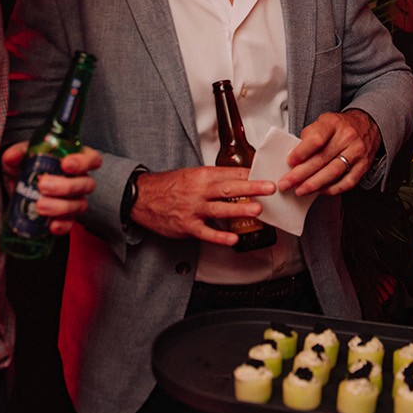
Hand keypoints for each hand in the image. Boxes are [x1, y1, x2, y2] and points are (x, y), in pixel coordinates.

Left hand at [0, 143, 101, 235]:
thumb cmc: (26, 166)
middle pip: (86, 183)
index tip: (65, 164)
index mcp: (74, 160)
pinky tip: (51, 225)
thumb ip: (18, 153)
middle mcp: (79, 180)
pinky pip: (70, 223)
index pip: (91, 158)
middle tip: (43, 185)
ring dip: (61, 206)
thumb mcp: (20, 156)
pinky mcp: (66, 217)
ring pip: (80, 204)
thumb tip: (13, 157)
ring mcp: (75, 200)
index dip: (83, 162)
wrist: (18, 188)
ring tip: (40, 205)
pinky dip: (62, 225)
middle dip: (65, 186)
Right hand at [130, 167, 275, 245]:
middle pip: (229, 188)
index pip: (230, 173)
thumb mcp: (191, 175)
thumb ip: (214, 179)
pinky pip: (205, 232)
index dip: (250, 175)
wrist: (141, 197)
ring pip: (219, 209)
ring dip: (239, 209)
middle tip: (270, 187)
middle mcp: (199, 191)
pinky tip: (233, 239)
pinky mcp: (186, 226)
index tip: (266, 175)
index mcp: (202, 175)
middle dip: (252, 188)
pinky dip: (219, 237)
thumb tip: (240, 180)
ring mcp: (193, 209)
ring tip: (257, 210)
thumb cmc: (169, 186)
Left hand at [279, 109, 379, 196]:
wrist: (367, 125)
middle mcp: (347, 137)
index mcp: (333, 123)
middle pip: (321, 159)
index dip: (301, 152)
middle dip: (301, 175)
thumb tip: (295, 158)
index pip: (316, 139)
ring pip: (333, 172)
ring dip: (314, 184)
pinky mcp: (364, 165)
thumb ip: (308, 137)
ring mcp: (357, 152)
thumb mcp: (322, 122)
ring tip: (300, 190)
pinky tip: (320, 191)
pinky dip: (332, 189)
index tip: (289, 163)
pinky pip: (347, 182)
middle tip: (286, 184)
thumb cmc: (340, 126)